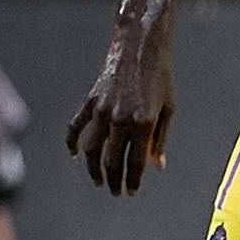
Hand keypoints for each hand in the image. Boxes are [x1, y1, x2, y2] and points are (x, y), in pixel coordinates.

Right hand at [66, 26, 175, 194]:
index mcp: (144, 123)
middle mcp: (121, 119)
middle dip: (114, 181)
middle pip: (112, 161)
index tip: (131, 191)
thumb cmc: (160, 78)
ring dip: (93, 169)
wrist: (140, 48)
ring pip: (92, 150)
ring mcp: (103, 111)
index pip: (136, 163)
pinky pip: (76, 127)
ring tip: (98, 180)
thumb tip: (157, 166)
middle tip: (115, 191)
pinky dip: (72, 143)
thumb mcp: (168, 109)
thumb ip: (160, 140)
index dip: (133, 181)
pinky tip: (75, 155)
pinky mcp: (90, 101)